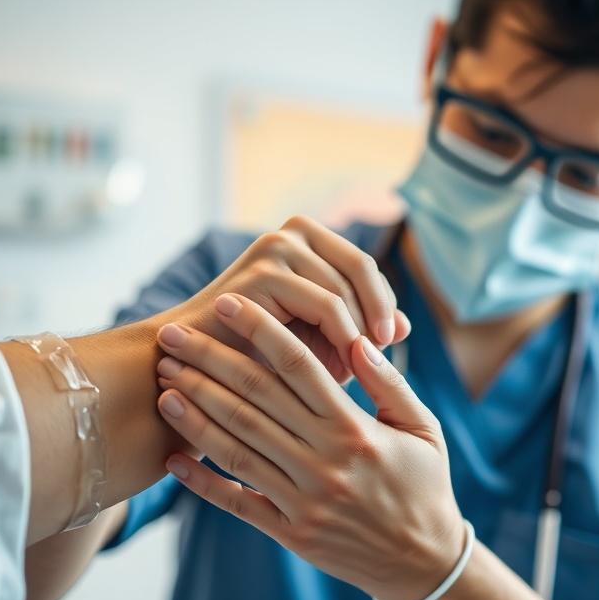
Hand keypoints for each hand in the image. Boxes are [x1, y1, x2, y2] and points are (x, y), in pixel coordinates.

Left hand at [153, 293, 466, 599]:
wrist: (423, 562)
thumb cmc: (425, 484)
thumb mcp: (423, 428)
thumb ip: (390, 384)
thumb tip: (358, 340)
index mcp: (356, 430)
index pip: (297, 366)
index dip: (259, 330)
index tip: (228, 303)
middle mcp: (324, 463)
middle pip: (254, 400)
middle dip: (208, 362)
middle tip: (172, 336)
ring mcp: (303, 501)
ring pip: (237, 447)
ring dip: (196, 413)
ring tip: (164, 384)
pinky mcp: (291, 533)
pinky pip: (237, 504)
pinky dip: (202, 482)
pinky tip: (173, 458)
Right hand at [155, 215, 409, 383]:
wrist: (192, 368)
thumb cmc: (260, 356)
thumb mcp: (320, 338)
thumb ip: (360, 327)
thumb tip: (406, 328)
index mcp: (307, 237)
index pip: (363, 265)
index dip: (383, 302)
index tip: (392, 342)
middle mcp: (291, 231)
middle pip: (361, 268)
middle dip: (378, 313)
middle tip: (385, 352)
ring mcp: (274, 247)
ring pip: (345, 288)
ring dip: (358, 329)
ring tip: (361, 365)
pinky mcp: (263, 272)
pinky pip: (325, 303)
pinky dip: (342, 336)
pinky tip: (344, 366)